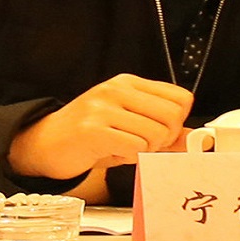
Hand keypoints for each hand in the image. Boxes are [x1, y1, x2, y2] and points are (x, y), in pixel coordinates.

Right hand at [7, 73, 192, 180]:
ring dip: (146, 151)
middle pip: (173, 115)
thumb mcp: (127, 124)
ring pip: (155, 134)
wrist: (44, 143)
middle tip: (146, 146)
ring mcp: (103, 107)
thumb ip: (161, 129)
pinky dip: (130, 158)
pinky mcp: (92, 130)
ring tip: (126, 149)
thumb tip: (195, 139)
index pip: (180, 97)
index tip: (163, 133)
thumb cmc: (90, 135)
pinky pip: (134, 147)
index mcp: (129, 83)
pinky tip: (114, 154)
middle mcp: (117, 89)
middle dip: (166, 139)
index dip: (178, 122)